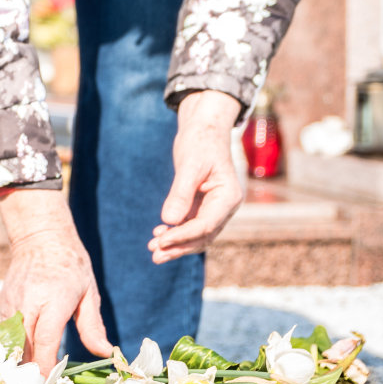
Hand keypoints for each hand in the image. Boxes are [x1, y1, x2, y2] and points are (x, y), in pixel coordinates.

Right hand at [0, 190, 110, 372]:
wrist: (39, 237)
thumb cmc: (70, 264)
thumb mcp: (88, 293)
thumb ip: (93, 326)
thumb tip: (106, 353)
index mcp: (54, 298)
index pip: (46, 338)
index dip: (45, 365)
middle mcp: (28, 301)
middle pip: (25, 346)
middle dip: (31, 372)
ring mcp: (11, 303)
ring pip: (12, 342)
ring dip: (21, 362)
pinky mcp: (2, 304)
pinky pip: (7, 333)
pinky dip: (15, 347)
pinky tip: (24, 360)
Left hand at [150, 90, 245, 263]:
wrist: (203, 127)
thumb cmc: (200, 141)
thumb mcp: (189, 165)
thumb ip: (180, 193)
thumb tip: (169, 221)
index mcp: (229, 197)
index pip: (206, 225)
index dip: (183, 236)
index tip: (161, 241)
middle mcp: (225, 206)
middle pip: (203, 235)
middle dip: (179, 247)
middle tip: (155, 256)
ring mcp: (216, 207)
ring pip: (197, 233)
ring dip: (176, 244)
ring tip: (153, 251)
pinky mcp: (203, 204)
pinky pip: (191, 224)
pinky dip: (176, 232)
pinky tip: (158, 235)